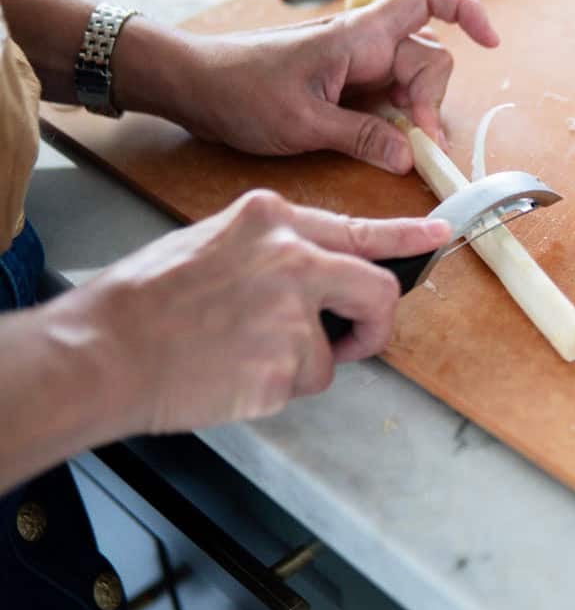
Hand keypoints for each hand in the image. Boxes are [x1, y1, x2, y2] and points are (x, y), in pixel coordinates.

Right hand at [47, 190, 450, 433]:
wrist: (100, 351)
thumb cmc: (144, 301)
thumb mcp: (212, 242)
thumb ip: (271, 249)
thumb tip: (314, 273)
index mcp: (272, 221)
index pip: (358, 228)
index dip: (406, 236)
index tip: (439, 235)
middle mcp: (293, 258)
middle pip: (378, 290)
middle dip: (375, 323)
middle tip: (353, 340)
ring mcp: (292, 312)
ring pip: (334, 350)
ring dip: (303, 364)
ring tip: (246, 358)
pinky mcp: (285, 364)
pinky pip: (305, 383)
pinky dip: (277, 389)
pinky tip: (234, 377)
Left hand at [136, 0, 498, 173]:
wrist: (190, 86)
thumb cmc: (238, 91)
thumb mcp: (302, 123)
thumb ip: (361, 138)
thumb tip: (409, 157)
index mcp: (358, 36)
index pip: (428, 0)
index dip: (467, 12)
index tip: (490, 44)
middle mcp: (363, 44)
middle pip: (429, 58)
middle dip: (432, 103)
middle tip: (420, 149)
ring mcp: (355, 65)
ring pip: (410, 83)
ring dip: (415, 117)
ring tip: (402, 152)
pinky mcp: (344, 85)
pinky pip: (387, 99)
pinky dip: (395, 123)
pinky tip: (385, 147)